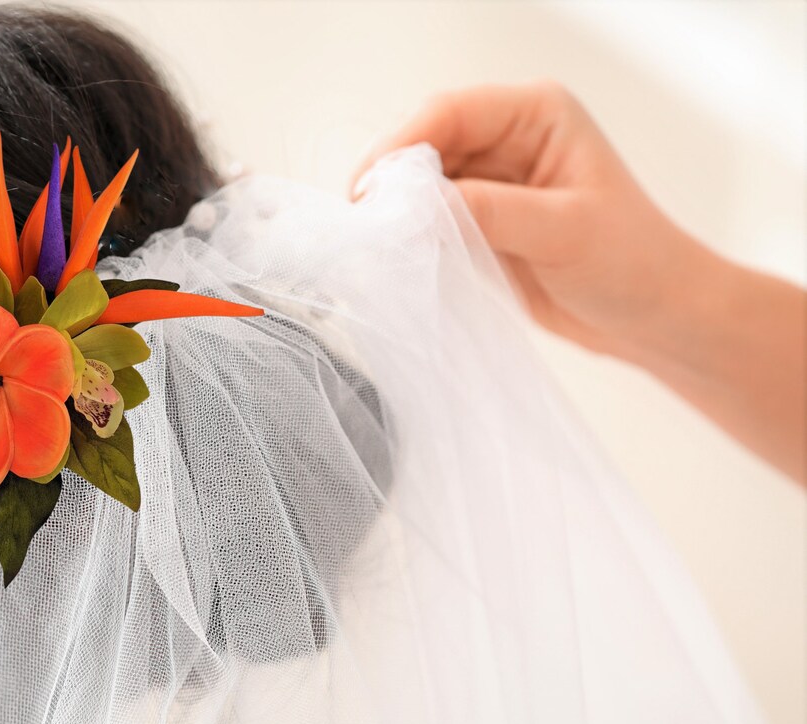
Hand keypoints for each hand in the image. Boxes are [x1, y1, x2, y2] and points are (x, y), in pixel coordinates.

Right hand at [352, 81, 805, 483]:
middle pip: (427, 145)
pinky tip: (399, 257)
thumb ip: (489, 210)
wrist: (652, 319)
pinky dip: (413, 238)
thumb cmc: (631, 262)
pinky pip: (432, 221)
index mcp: (537, 115)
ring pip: (423, 186)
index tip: (371, 188)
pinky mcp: (483, 224)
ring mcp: (493, 183)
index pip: (451, 113)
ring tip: (375, 243)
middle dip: (393, 180)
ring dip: (399, 212)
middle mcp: (510, 140)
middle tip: (364, 221)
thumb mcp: (561, 230)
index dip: (403, 145)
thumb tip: (416, 203)